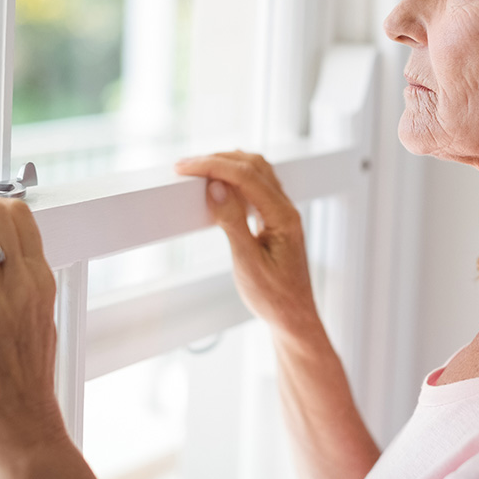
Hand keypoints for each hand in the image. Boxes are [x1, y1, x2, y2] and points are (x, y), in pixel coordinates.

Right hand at [174, 151, 318, 335]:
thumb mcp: (247, 263)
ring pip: (257, 172)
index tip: (185, 167)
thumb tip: (216, 187)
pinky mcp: (276, 220)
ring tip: (198, 170)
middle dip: (218, 159)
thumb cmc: (274, 298)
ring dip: (228, 165)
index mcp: (284, 217)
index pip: (246, 176)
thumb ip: (232, 222)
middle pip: (254, 166)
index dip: (213, 166)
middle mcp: (286, 209)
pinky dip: (236, 178)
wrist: (293, 319)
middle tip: (186, 166)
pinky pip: (257, 186)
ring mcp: (283, 213)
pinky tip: (220, 185)